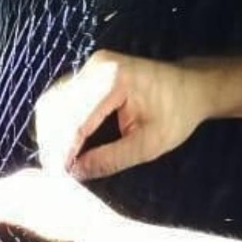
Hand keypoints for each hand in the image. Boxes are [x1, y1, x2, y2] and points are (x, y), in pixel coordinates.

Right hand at [34, 49, 214, 179]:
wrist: (191, 86)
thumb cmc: (177, 114)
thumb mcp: (149, 144)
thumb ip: (111, 159)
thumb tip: (76, 172)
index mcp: (114, 81)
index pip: (76, 118)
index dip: (62, 149)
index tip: (56, 176)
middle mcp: (97, 67)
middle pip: (57, 106)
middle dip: (51, 141)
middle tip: (53, 172)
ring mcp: (91, 65)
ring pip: (54, 100)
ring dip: (50, 132)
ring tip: (56, 161)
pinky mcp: (89, 71)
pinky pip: (62, 96)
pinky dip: (57, 121)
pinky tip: (62, 144)